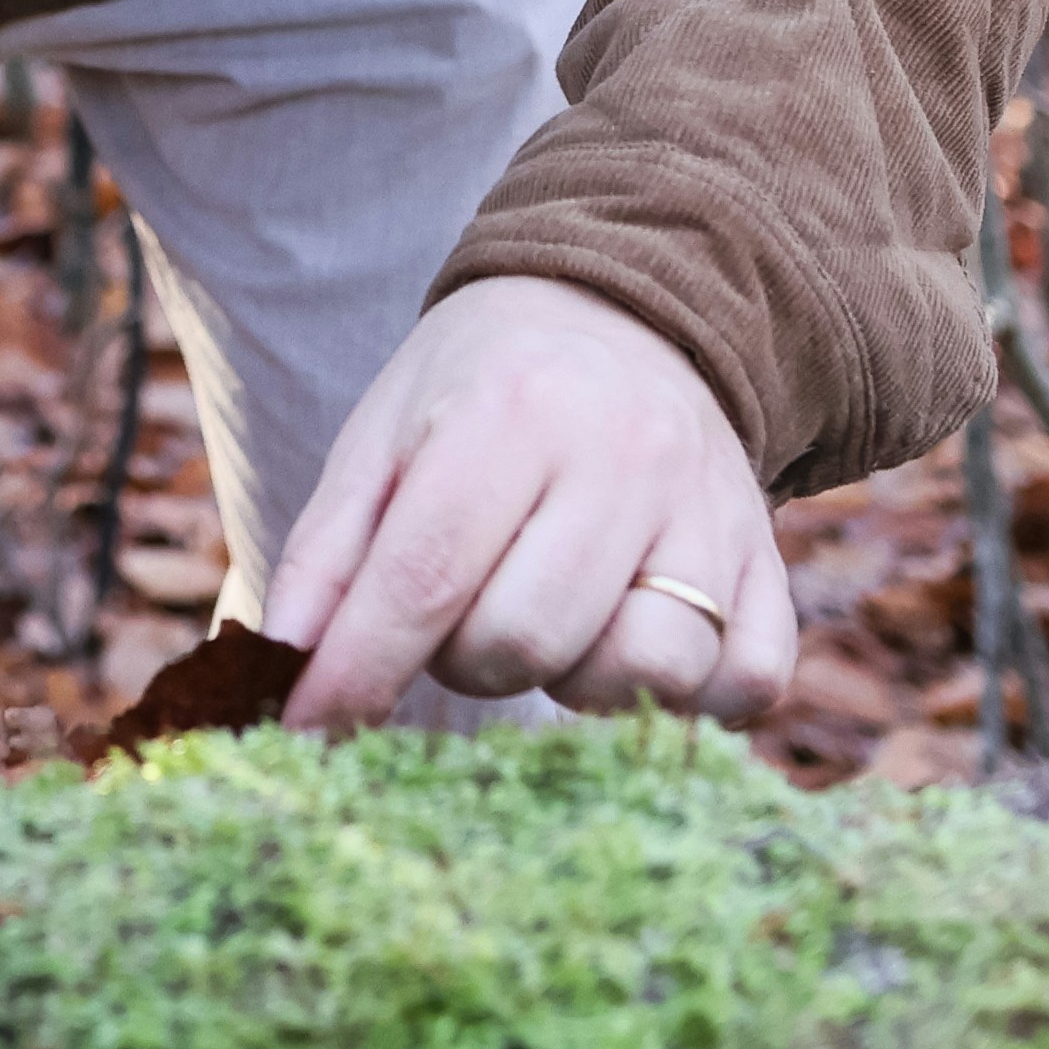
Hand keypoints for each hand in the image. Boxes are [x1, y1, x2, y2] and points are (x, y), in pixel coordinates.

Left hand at [263, 278, 796, 731]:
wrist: (629, 315)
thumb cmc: (481, 392)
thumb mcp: (384, 438)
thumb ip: (328, 556)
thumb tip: (278, 668)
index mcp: (512, 410)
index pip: (426, 576)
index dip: (359, 672)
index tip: (310, 733)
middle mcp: (625, 455)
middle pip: (526, 639)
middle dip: (465, 662)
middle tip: (461, 615)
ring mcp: (712, 510)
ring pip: (638, 671)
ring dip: (571, 681)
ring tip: (548, 620)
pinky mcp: (770, 560)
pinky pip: (744, 682)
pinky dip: (685, 699)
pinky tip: (632, 642)